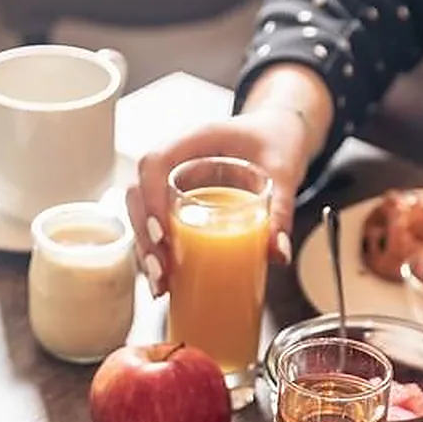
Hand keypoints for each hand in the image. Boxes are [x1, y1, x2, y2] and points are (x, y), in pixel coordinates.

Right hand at [127, 107, 309, 296]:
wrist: (279, 135)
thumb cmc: (276, 141)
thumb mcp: (284, 171)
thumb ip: (282, 209)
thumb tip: (277, 254)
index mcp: (195, 139)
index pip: (155, 161)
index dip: (151, 198)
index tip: (164, 234)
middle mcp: (176, 160)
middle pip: (138, 194)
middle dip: (144, 236)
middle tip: (162, 271)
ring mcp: (173, 182)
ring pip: (141, 214)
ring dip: (146, 250)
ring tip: (161, 286)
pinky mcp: (178, 203)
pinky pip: (156, 226)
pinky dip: (157, 253)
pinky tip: (165, 283)